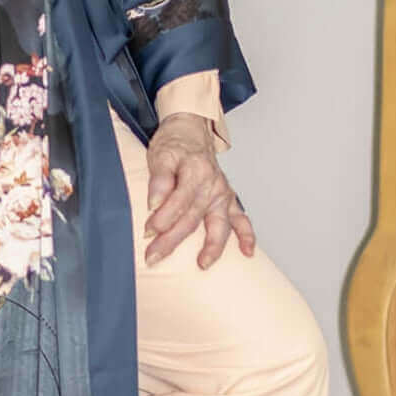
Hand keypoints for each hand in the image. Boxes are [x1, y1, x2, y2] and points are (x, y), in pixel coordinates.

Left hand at [144, 112, 255, 269]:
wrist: (190, 131)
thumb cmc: (174, 145)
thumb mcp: (160, 155)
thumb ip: (159, 180)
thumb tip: (154, 203)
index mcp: (195, 171)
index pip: (179, 200)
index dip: (163, 218)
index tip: (148, 232)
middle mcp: (212, 184)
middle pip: (193, 217)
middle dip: (172, 239)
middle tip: (153, 255)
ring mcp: (222, 193)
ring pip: (219, 224)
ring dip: (212, 246)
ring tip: (202, 264)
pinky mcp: (228, 199)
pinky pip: (241, 219)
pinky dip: (247, 235)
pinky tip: (247, 252)